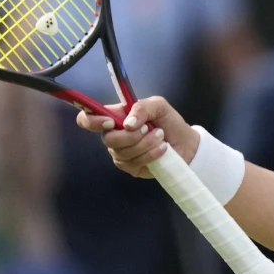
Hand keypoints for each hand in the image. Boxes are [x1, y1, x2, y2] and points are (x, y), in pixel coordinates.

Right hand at [74, 96, 199, 177]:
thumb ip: (141, 107)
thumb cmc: (169, 122)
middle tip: (150, 129)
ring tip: (160, 137)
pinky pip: (134, 163)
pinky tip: (162, 149)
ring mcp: (120, 153)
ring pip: (122, 152)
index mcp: (115, 117)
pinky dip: (150, 154)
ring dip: (146, 144)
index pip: (88, 119)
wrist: (185, 144)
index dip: (93, 121)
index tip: (111, 122)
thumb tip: (126, 123)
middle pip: (108, 139)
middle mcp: (114, 135)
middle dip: (132, 136)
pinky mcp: (130, 167)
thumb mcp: (158, 106)